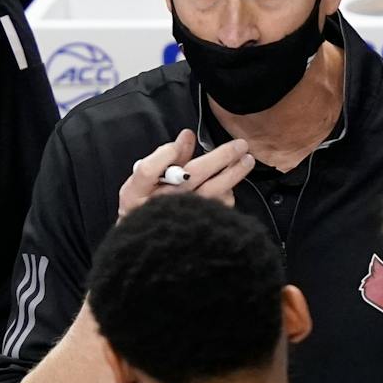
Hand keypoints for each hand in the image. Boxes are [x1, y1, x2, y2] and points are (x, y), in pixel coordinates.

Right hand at [116, 130, 254, 218]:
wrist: (149, 246)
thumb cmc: (145, 207)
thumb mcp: (146, 183)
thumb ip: (166, 157)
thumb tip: (187, 135)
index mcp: (136, 194)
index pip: (148, 170)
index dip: (165, 154)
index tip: (184, 139)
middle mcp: (159, 206)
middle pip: (191, 175)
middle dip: (219, 156)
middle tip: (240, 145)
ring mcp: (180, 218)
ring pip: (211, 192)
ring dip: (233, 174)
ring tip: (246, 160)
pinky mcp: (197, 228)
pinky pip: (218, 208)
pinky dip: (227, 195)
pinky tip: (231, 186)